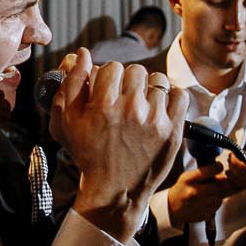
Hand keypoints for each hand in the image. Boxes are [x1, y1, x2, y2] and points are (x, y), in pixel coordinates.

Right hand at [55, 50, 190, 239]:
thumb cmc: (88, 155)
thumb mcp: (65, 121)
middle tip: (124, 100)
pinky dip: (172, 98)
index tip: (107, 92)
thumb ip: (71, 84)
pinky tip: (159, 109)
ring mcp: (155, 120)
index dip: (108, 78)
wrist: (114, 191)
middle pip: (135, 71)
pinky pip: (180, 95)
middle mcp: (130, 109)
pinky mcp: (173, 130)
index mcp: (103, 105)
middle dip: (128, 82)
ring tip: (141, 106)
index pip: (111, 67)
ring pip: (158, 81)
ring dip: (149, 90)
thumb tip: (82, 54)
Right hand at [164, 156, 245, 224]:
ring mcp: (198, 204)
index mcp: (188, 179)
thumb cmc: (182, 189)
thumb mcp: (188, 176)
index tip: (218, 167)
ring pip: (219, 195)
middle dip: (218, 183)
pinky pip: (218, 205)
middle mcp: (193, 192)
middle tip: (213, 182)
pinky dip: (216, 201)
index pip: (211, 170)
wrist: (172, 207)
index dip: (218, 167)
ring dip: (218, 193)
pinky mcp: (203, 214)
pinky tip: (207, 200)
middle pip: (217, 185)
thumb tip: (224, 173)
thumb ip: (205, 174)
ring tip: (208, 192)